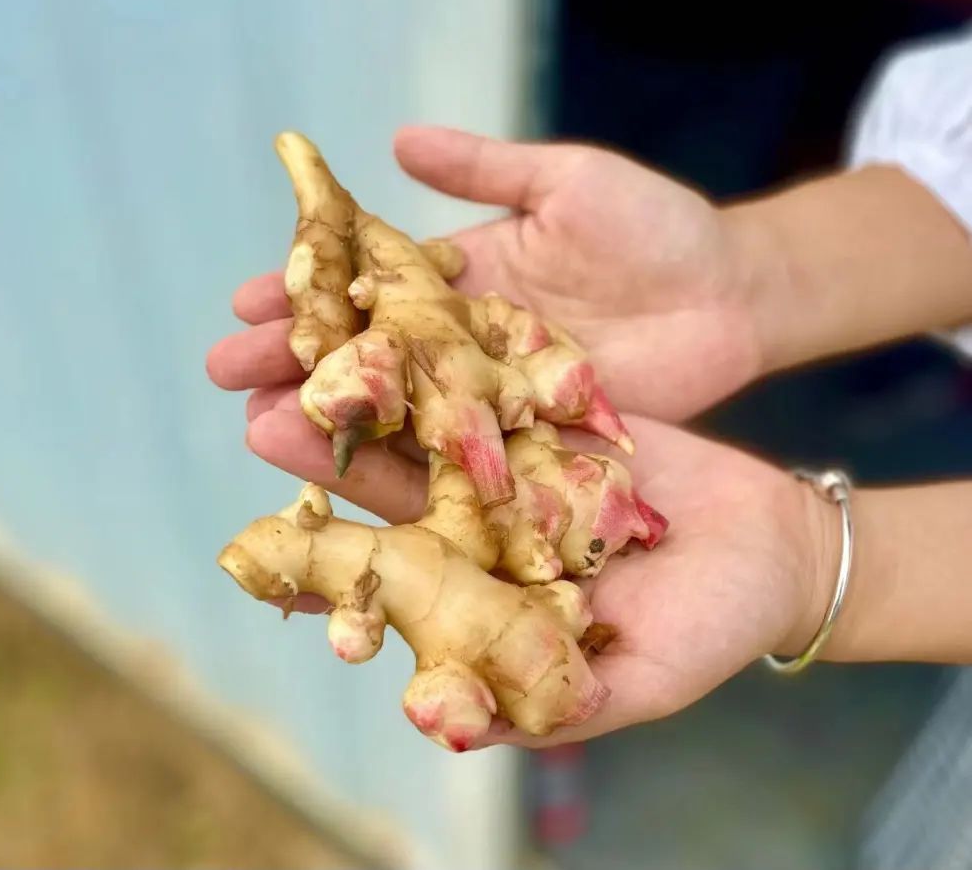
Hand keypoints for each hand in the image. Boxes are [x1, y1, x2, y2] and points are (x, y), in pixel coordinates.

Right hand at [206, 125, 768, 424]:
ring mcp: (495, 394)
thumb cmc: (658, 227)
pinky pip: (462, 454)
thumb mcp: (568, 181)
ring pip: (399, 408)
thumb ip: (486, 169)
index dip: (309, 290)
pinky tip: (348, 474)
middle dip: (297, 359)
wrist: (735, 294)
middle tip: (225, 374)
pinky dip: (406, 464)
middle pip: (368, 351)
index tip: (246, 299)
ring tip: (258, 426)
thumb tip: (395, 143)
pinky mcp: (531, 439)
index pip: (368, 282)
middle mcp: (467, 338)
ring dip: (332, 417)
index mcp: (466, 275)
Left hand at [217, 388, 838, 745]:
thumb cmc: (713, 628)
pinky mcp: (554, 406)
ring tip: (310, 356)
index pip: (399, 579)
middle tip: (261, 416)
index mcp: (489, 592)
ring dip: (377, 390)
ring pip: (435, 422)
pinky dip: (455, 345)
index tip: (277, 538)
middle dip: (333, 452)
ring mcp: (516, 459)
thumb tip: (443, 730)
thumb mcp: (638, 681)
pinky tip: (405, 310)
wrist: (779, 547)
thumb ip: (547, 704)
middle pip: (397, 487)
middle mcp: (487, 524)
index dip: (338, 559)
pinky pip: (499, 372)